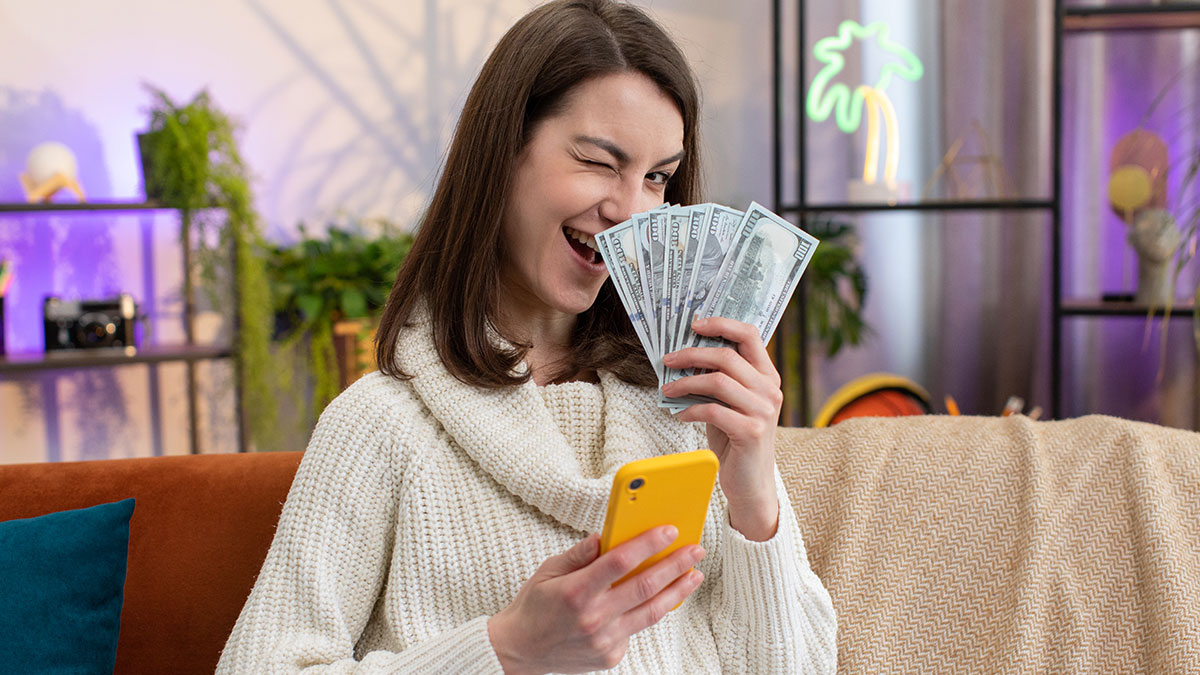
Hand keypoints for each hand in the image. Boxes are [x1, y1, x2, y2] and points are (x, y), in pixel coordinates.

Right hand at [487, 527, 705, 674]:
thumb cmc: (534, 606)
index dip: (648, 544)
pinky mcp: (611, 656)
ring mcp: (604, 640)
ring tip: (694, 574)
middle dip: (675, 565)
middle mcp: (593, 618)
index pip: (620, 561)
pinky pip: (636, 629)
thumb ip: (581, 553)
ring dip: (677, 591)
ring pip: (651, 612)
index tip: (669, 530)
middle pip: (645, 586)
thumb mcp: (549, 571)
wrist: (519, 651)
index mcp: (576, 592)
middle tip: (695, 550)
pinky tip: (663, 597)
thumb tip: (607, 533)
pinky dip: (650, 611)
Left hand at [659, 317, 780, 540]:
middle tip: (667, 360)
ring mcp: (763, 411)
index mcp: (767, 376)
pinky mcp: (751, 431)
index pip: (750, 335)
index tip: (695, 324)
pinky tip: (680, 416)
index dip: (722, 324)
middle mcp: (770, 390)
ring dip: (686, 383)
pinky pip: (712, 410)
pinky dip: (690, 410)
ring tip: (667, 390)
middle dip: (691, 354)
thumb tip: (683, 356)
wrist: (750, 483)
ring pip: (718, 381)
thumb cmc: (735, 439)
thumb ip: (718, 379)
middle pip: (727, 356)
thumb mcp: (728, 403)